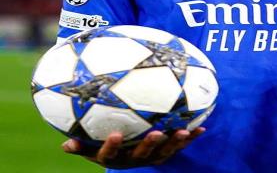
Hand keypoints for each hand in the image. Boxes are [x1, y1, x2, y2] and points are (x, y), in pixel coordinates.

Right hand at [62, 128, 205, 168]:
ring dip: (174, 142)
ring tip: (182, 131)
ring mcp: (152, 157)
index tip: (115, 135)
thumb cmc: (108, 141)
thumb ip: (81, 144)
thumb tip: (63, 146)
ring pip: (164, 152)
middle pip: (141, 155)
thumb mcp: (91, 145)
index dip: (112, 147)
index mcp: (116, 157)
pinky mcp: (166, 153)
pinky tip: (201, 128)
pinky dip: (190, 138)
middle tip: (155, 133)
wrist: (131, 150)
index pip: (110, 155)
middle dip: (149, 145)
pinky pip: (179, 146)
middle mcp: (134, 159)